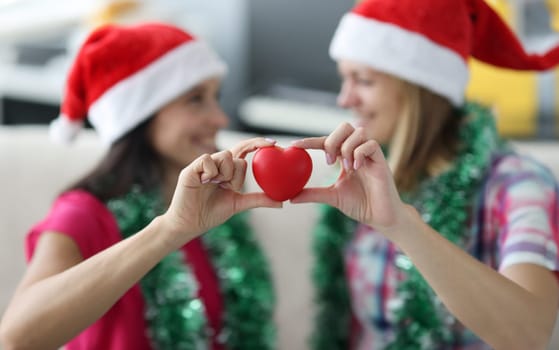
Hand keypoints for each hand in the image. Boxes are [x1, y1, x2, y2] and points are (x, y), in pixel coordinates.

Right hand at [161, 138, 281, 245]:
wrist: (189, 224)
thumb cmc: (210, 214)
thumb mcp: (238, 204)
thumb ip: (258, 200)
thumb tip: (281, 202)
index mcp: (227, 171)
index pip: (244, 151)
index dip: (257, 144)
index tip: (273, 143)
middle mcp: (216, 165)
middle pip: (236, 155)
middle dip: (237, 173)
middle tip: (228, 186)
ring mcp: (203, 165)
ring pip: (225, 155)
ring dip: (225, 174)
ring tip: (215, 186)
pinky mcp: (191, 168)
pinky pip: (208, 159)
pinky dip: (211, 171)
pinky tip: (206, 182)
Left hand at [291, 123, 409, 235]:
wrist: (381, 217)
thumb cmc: (360, 205)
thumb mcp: (331, 197)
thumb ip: (313, 194)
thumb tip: (291, 197)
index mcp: (344, 157)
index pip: (326, 141)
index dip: (310, 141)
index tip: (294, 145)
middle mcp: (357, 151)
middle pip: (345, 127)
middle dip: (333, 139)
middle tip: (329, 161)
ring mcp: (370, 155)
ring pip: (358, 131)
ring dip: (347, 147)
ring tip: (346, 167)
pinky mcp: (381, 161)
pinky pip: (371, 145)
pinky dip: (360, 153)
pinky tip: (356, 168)